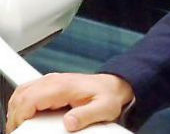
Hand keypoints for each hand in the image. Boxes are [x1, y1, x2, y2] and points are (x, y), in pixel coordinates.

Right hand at [6, 72, 133, 131]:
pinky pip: (28, 91)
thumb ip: (86, 116)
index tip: (22, 129)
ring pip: (22, 91)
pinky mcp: (51, 85)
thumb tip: (69, 123)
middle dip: (15, 114)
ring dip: (17, 108)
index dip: (20, 116)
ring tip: (22, 125)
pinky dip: (22, 103)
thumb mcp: (103, 109)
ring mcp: (52, 81)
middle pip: (22, 94)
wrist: (114, 86)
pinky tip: (27, 116)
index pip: (30, 98)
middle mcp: (55, 81)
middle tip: (20, 130)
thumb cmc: (108, 96)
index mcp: (64, 86)